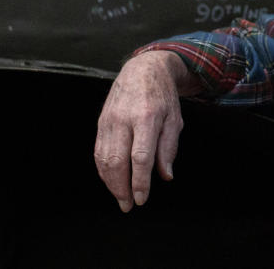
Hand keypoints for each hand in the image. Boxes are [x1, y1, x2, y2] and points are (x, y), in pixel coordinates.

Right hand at [94, 50, 192, 211]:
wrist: (142, 69)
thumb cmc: (162, 96)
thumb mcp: (175, 118)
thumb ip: (169, 148)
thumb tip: (165, 175)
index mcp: (147, 117)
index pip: (140, 156)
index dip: (140, 181)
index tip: (142, 199)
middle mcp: (124, 119)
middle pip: (117, 161)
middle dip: (121, 188)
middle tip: (128, 205)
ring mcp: (109, 121)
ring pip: (104, 159)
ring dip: (110, 183)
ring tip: (120, 199)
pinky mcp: (100, 123)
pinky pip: (98, 152)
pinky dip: (103, 170)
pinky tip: (111, 181)